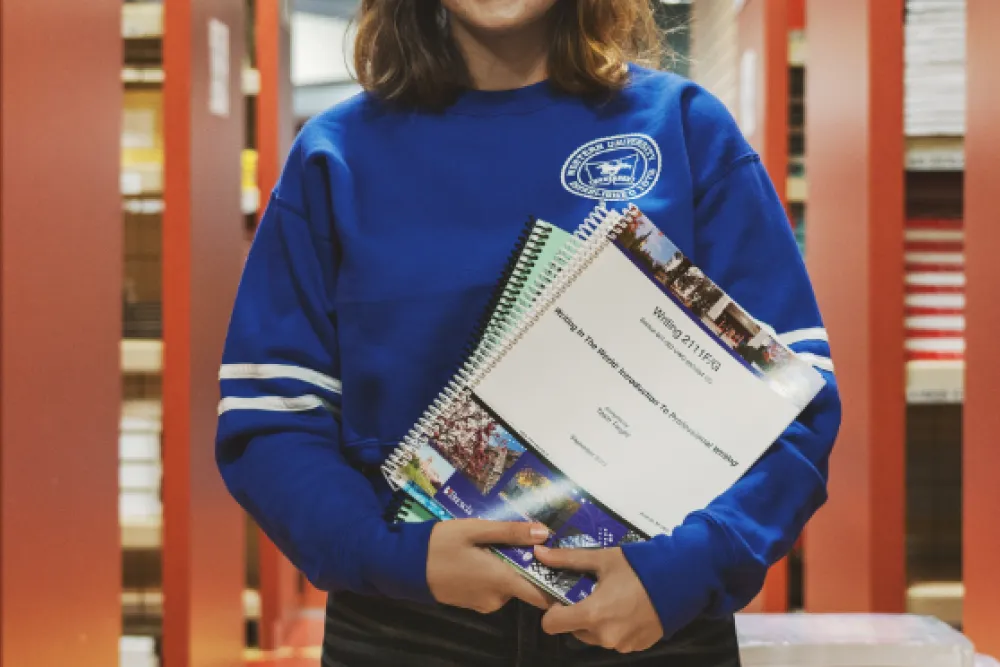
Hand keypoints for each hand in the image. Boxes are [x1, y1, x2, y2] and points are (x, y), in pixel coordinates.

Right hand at [427, 519, 553, 613]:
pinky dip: (493, 574)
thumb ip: (510, 532)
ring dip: (507, 566)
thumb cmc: (440, 544)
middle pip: (524, 583)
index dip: (555, 582)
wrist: (406, 566)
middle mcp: (497, 598)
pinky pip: (493, 588)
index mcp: (501, 580)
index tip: (563, 565)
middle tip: (518, 537)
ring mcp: (484, 603)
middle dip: (525, 563)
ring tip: (494, 543)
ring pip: (508, 584)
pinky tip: (480, 555)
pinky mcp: (473, 603)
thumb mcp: (475, 530)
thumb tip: (544, 532)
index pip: (540, 593)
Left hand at [534, 545, 662, 652]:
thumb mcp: (602, 559)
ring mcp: (622, 644)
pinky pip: (615, 640)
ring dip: (596, 622)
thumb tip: (539, 553)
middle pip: (574, 630)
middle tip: (592, 591)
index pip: (551, 625)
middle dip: (577, 613)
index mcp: (592, 615)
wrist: (682, 580)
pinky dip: (615, 627)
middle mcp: (604, 636)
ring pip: (594, 636)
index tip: (564, 595)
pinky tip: (627, 608)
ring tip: (612, 598)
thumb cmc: (639, 567)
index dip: (552, 610)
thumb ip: (567, 559)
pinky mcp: (637, 646)